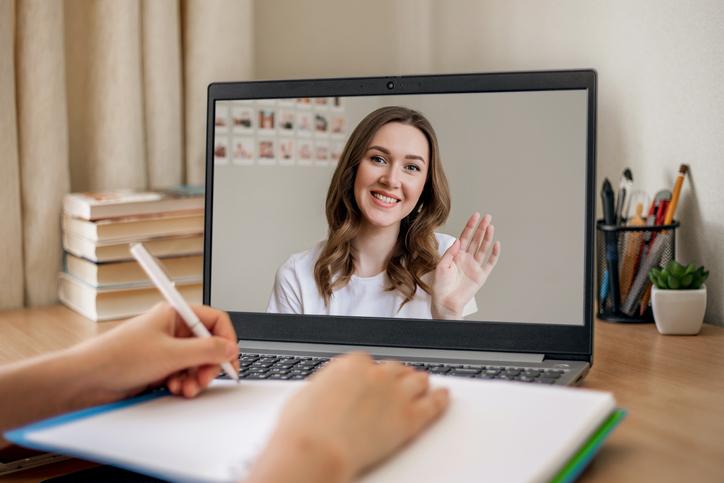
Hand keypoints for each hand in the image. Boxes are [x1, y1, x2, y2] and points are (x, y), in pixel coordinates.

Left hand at [75, 303, 238, 403]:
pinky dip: (184, 384)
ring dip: (195, 377)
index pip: (214, 320)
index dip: (226, 339)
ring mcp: (166, 349)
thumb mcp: (171, 353)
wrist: (87, 379)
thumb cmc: (118, 356)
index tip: (229, 357)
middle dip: (209, 364)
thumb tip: (230, 348)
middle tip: (204, 378)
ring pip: (196, 363)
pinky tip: (175, 389)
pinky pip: (184, 374)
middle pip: (208, 344)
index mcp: (175, 314)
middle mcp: (172, 329)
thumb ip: (206, 350)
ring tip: (186, 387)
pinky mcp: (159, 367)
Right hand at [248, 353, 448, 482]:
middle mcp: (375, 373)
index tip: (372, 379)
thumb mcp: (304, 397)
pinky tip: (444, 397)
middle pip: (396, 369)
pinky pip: (433, 404)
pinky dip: (441, 399)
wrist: (314, 450)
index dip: (372, 373)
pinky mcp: (409, 417)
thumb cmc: (303, 430)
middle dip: (398, 376)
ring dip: (420, 383)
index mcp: (349, 364)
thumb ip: (323, 389)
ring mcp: (395, 394)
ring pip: (417, 382)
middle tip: (401, 381)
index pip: (368, 362)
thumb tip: (324, 394)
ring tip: (425, 386)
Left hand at [432, 213, 500, 318]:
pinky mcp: (481, 275)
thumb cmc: (440, 285)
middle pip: (476, 240)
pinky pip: (490, 263)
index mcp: (456, 255)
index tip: (475, 216)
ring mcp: (474, 266)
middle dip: (481, 228)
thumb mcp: (441, 265)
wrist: (445, 301)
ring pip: (483, 248)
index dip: (470, 226)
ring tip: (491, 226)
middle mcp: (466, 258)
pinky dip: (494, 254)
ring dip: (487, 237)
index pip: (465, 237)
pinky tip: (497, 244)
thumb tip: (458, 240)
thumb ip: (450, 252)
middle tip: (487, 217)